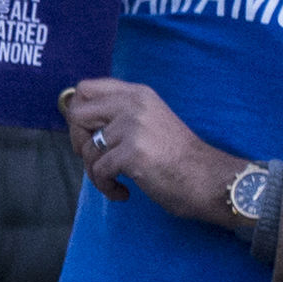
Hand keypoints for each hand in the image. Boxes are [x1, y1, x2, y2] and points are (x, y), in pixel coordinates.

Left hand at [60, 78, 248, 228]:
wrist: (207, 179)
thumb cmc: (176, 157)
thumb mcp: (148, 122)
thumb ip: (118, 115)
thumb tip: (75, 119)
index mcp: (137, 94)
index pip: (86, 89)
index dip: (78, 113)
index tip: (90, 135)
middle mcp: (134, 104)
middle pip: (77, 114)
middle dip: (78, 141)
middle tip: (96, 160)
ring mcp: (133, 127)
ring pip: (87, 149)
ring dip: (96, 173)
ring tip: (116, 181)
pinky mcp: (132, 153)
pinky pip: (99, 171)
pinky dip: (106, 188)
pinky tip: (123, 193)